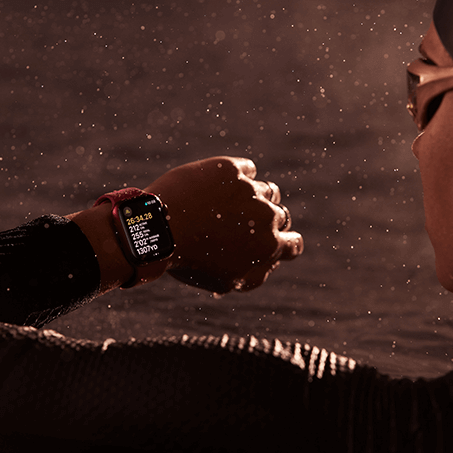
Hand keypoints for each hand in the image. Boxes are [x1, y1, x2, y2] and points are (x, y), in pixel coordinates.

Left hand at [145, 156, 303, 292]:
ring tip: (228, 206)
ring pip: (266, 190)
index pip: (294, 243)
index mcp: (270, 246)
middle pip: (279, 214)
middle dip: (265, 220)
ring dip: (254, 198)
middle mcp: (266, 215)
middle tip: (239, 224)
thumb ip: (257, 273)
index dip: (285, 242)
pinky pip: (247, 170)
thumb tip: (272, 261)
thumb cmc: (190, 260)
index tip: (271, 239)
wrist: (157, 230)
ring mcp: (249, 189)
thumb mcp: (226, 282)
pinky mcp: (230, 169)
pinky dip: (238, 178)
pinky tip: (219, 188)